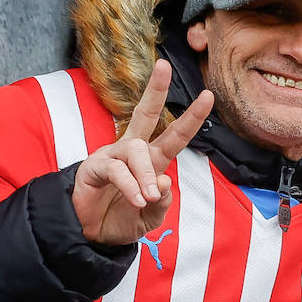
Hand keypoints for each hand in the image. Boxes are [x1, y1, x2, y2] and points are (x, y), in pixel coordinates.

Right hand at [72, 59, 212, 245]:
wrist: (92, 236)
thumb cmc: (122, 220)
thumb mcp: (151, 216)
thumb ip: (162, 201)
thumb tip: (166, 180)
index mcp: (152, 160)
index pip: (174, 135)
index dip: (191, 117)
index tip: (208, 96)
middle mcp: (133, 152)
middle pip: (146, 114)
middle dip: (156, 90)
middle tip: (164, 66)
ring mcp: (112, 156)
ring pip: (135, 149)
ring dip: (146, 174)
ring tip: (149, 197)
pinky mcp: (93, 167)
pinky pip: (115, 169)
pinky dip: (130, 185)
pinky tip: (137, 199)